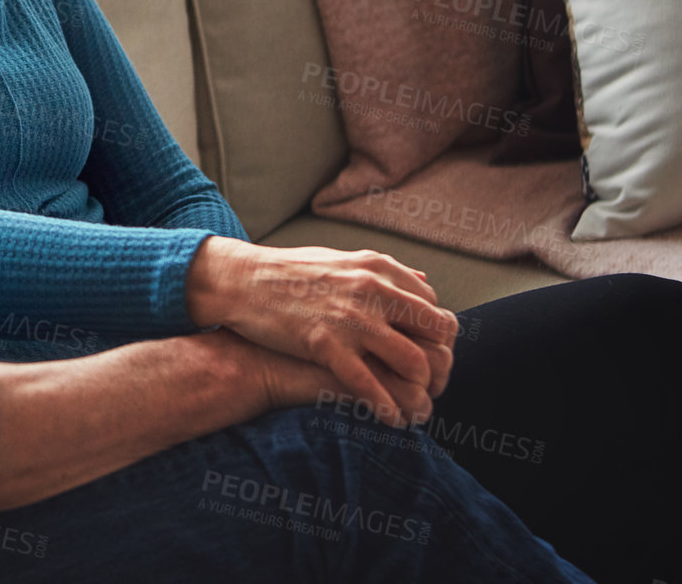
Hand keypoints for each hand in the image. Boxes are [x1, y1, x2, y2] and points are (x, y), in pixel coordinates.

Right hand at [186, 238, 458, 423]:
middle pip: (437, 331)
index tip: (427, 355)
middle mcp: (373, 289)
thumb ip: (384, 272)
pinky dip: (386, 408)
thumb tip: (424, 284)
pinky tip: (391, 421)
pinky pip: (370, 385)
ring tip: (415, 405)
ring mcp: (351, 318)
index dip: (436, 336)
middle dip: (441, 363)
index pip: (433, 306)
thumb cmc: (288, 273)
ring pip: (413, 361)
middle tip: (432, 384)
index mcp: (378, 268)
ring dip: (420, 389)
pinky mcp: (326, 344)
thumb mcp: (341, 260)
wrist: (241, 281)